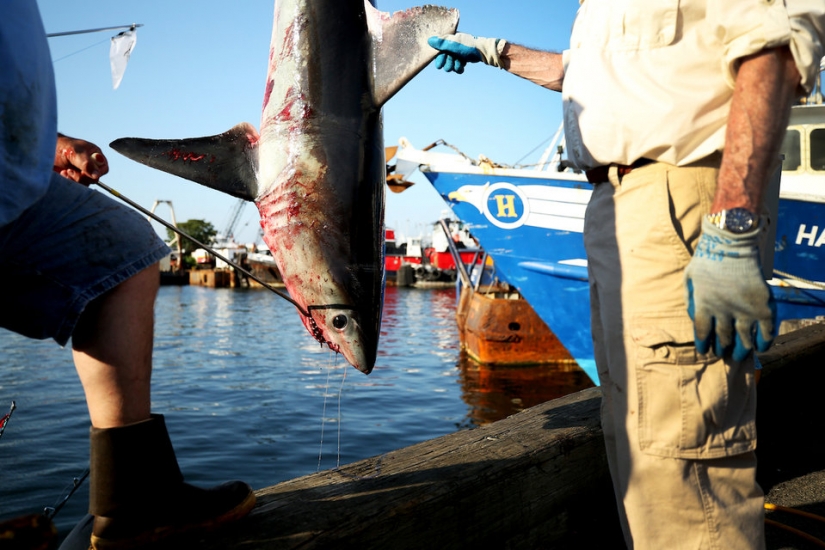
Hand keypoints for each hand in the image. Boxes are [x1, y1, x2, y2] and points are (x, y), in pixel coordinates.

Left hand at [54, 134, 108, 184]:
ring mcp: (81, 173)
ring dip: (75, 179)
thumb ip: (86, 163)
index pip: (103, 169)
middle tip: (71, 170)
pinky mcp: (73, 179)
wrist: (43, 149)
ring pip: (85, 183)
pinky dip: (69, 182)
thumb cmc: (61, 146)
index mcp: (94, 156)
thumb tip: (96, 175)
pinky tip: (63, 174)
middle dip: (83, 176)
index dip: (96, 172)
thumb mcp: (75, 152)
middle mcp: (90, 165)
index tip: (84, 171)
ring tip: (65, 171)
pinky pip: (76, 186)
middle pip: (94, 178)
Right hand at [427, 32, 505, 72]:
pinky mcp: (463, 58)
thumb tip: (429, 40)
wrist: (484, 52)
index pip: (440, 50)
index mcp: (450, 39)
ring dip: (454, 66)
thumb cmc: (469, 46)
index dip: (439, 59)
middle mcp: (453, 45)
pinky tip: (462, 67)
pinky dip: (459, 67)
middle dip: (448, 63)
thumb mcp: (454, 44)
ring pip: (452, 63)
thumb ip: (441, 43)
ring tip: (459, 65)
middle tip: (450, 67)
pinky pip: (458, 65)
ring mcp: (459, 52)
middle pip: (445, 58)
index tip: (439, 66)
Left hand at [685, 219, 775, 361]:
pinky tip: (761, 348)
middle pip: (723, 338)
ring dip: (742, 350)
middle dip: (722, 348)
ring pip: (744, 339)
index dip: (703, 344)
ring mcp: (744, 310)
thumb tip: (691, 318)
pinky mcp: (763, 306)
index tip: (705, 351)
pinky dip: (764, 341)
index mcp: (703, 305)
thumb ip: (690, 299)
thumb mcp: (689, 278)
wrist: (732, 242)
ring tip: (739, 356)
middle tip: (723, 353)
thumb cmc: (707, 258)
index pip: (702, 333)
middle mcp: (723, 312)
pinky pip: (766, 330)